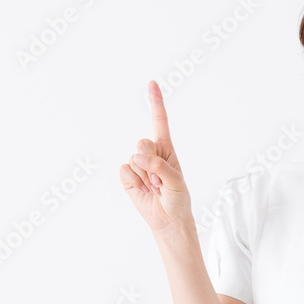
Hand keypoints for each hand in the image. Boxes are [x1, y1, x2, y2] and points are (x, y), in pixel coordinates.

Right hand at [119, 81, 192, 232]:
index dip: (155, 102)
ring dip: (146, 177)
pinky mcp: (128, 177)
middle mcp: (151, 153)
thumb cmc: (177, 198)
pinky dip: (135, 183)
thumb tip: (138, 157)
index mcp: (166, 149)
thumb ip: (159, 166)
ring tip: (155, 188)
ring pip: (134, 159)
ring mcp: (138, 165)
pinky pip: (125, 172)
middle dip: (151, 162)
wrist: (168, 220)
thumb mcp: (176, 181)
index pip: (160, 121)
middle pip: (143, 143)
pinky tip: (144, 191)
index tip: (152, 83)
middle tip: (161, 181)